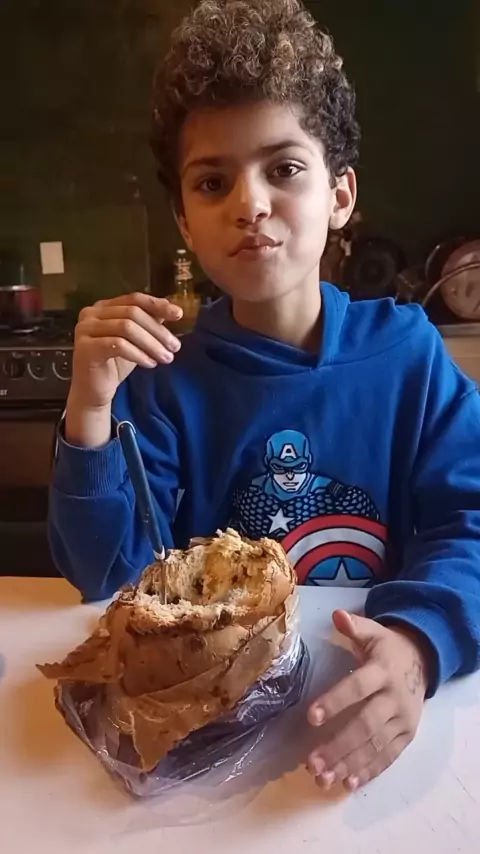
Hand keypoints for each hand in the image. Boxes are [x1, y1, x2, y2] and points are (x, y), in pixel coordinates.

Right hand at [70, 293, 182, 408]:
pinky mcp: (85, 348)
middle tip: (175, 347)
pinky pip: (118, 345)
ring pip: (126, 328)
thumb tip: (173, 310)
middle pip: (132, 313)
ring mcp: (85, 329)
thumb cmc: (115, 364)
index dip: (157, 305)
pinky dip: (138, 354)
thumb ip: (149, 323)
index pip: (134, 299)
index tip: (178, 315)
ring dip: (151, 344)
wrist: (94, 391)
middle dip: (158, 331)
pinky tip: (150, 364)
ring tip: (166, 358)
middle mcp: (91, 313)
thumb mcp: (137, 341)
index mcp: (104, 307)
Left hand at [306, 610, 430, 791]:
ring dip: (349, 764)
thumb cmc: (387, 648)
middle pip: (366, 725)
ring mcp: (403, 720)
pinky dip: (369, 772)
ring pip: (375, 746)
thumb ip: (354, 626)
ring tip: (322, 778)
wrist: (423, 661)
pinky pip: (388, 757)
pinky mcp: (407, 736)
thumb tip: (336, 615)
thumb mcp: (373, 632)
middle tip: (312, 762)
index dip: (335, 701)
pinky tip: (348, 784)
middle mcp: (394, 698)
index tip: (312, 717)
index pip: (358, 687)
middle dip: (339, 745)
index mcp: (382, 670)